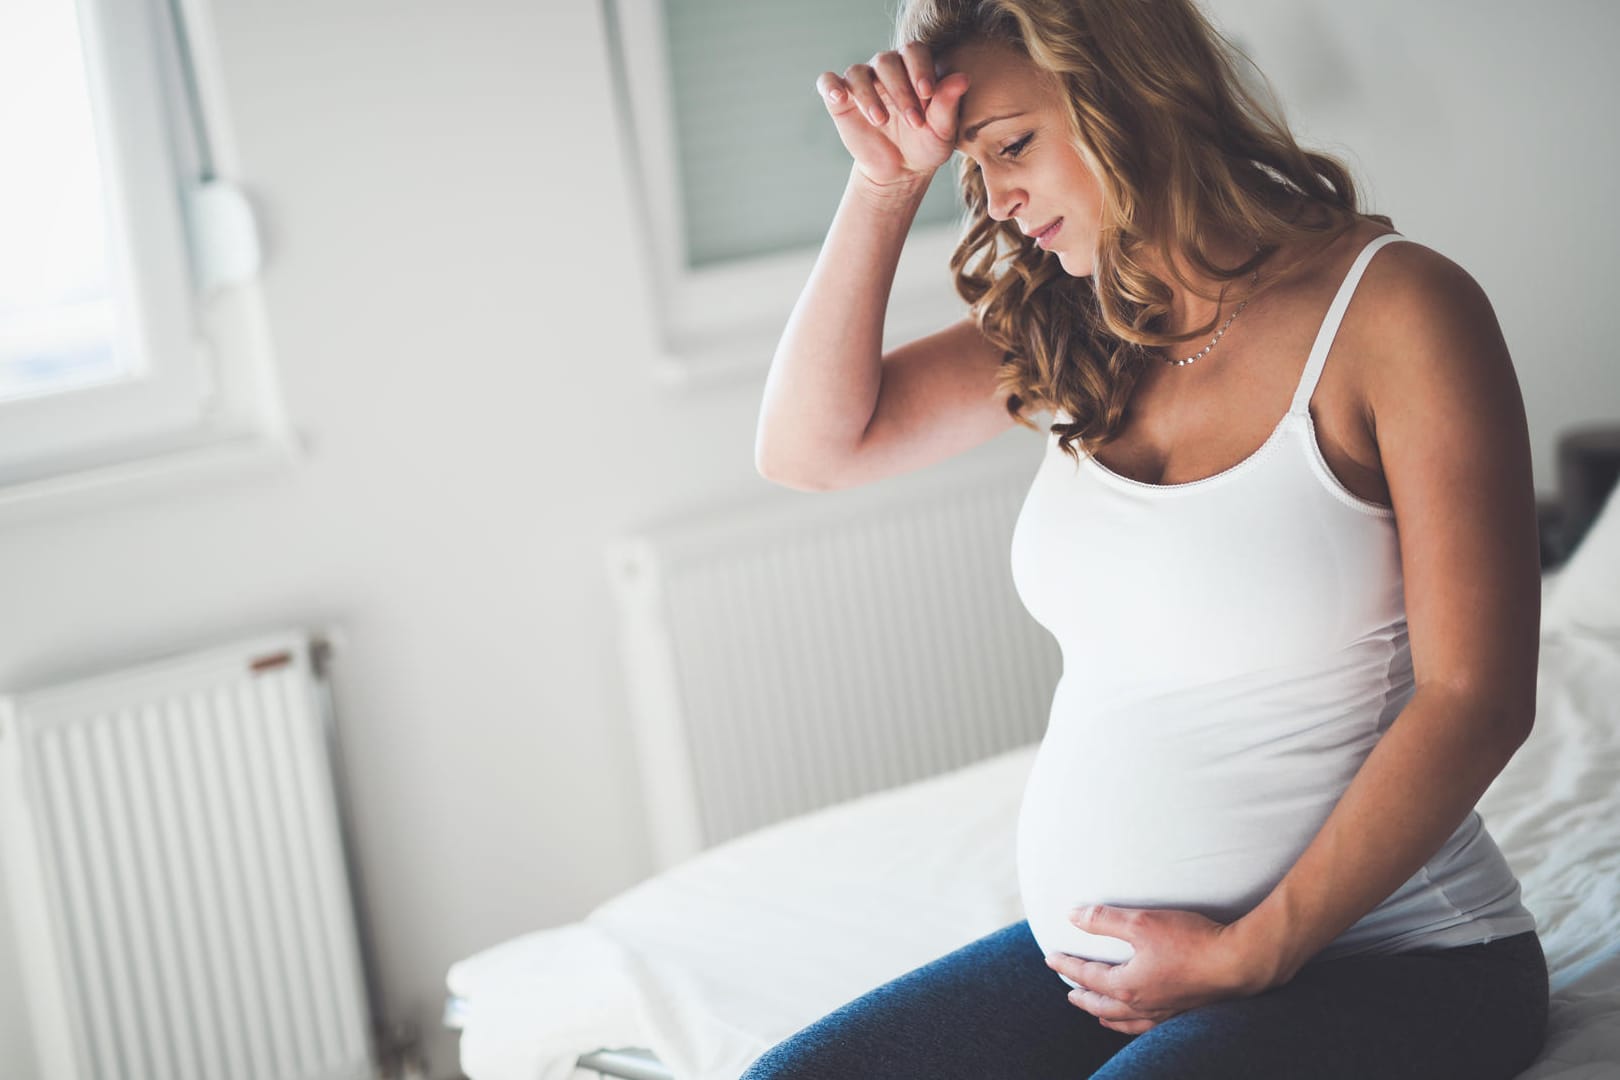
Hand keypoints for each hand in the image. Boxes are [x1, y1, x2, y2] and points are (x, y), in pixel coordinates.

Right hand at [815, 42, 970, 189]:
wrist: (900, 171)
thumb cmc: (925, 145)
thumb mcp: (942, 130)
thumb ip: (948, 104)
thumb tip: (962, 78)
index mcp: (913, 69)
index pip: (914, 52)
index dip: (919, 68)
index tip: (927, 94)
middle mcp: (887, 70)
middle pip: (886, 60)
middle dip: (901, 90)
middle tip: (913, 121)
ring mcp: (862, 83)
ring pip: (858, 72)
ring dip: (869, 95)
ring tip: (881, 121)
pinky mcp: (840, 100)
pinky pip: (828, 82)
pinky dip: (831, 87)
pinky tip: (839, 98)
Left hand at [1044, 905, 1270, 1034]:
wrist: (1237, 962)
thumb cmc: (1189, 940)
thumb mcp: (1141, 922)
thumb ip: (1104, 920)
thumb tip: (1072, 916)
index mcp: (1126, 985)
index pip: (1087, 976)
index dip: (1067, 966)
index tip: (1051, 958)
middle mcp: (1141, 1005)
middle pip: (1102, 1005)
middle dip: (1082, 997)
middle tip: (1069, 992)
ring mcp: (1163, 1013)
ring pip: (1124, 1021)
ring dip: (1105, 1015)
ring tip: (1097, 1013)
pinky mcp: (1183, 1013)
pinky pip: (1148, 1026)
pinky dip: (1133, 1024)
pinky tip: (1139, 1019)